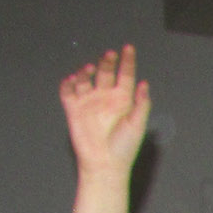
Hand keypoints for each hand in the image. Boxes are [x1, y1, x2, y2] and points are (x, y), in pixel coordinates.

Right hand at [61, 45, 150, 176]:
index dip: (127, 61)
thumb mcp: (137, 125)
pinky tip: (72, 78)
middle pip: (105, 72)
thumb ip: (141, 104)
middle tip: (109, 54)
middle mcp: (106, 99)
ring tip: (90, 68)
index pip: (125, 75)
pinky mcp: (74, 109)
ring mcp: (89, 103)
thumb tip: (144, 84)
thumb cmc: (123, 148)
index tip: (128, 49)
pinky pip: (68, 91)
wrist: (104, 164)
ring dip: (86, 70)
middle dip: (107, 62)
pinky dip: (68, 83)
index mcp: (123, 100)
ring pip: (85, 78)